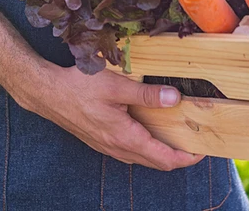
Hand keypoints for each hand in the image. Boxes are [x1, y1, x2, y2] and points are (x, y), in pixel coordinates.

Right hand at [20, 65, 204, 170]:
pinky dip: (144, 146)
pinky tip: (146, 129)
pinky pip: (128, 151)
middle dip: (177, 157)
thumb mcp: (116, 85)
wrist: (46, 93)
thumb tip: (174, 99)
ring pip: (141, 158)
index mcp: (124, 137)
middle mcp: (116, 148)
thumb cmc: (77, 87)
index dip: (186, 158)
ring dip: (160, 152)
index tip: (202, 151)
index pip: (163, 159)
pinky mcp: (99, 140)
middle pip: (155, 163)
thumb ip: (146, 94)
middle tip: (194, 143)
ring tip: (175, 136)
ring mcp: (106, 147)